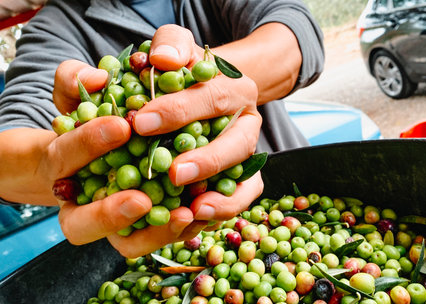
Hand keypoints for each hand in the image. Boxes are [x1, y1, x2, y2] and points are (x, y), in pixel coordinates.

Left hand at [135, 24, 263, 222]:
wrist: (202, 91)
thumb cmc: (183, 73)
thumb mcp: (176, 48)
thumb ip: (170, 45)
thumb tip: (164, 59)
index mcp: (234, 88)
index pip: (210, 97)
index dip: (178, 111)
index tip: (141, 122)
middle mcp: (247, 123)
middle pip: (237, 144)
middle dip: (206, 160)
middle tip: (173, 173)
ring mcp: (246, 153)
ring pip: (246, 177)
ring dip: (223, 196)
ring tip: (194, 209)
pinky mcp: (242, 176)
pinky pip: (243, 196)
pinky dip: (226, 207)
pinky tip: (199, 216)